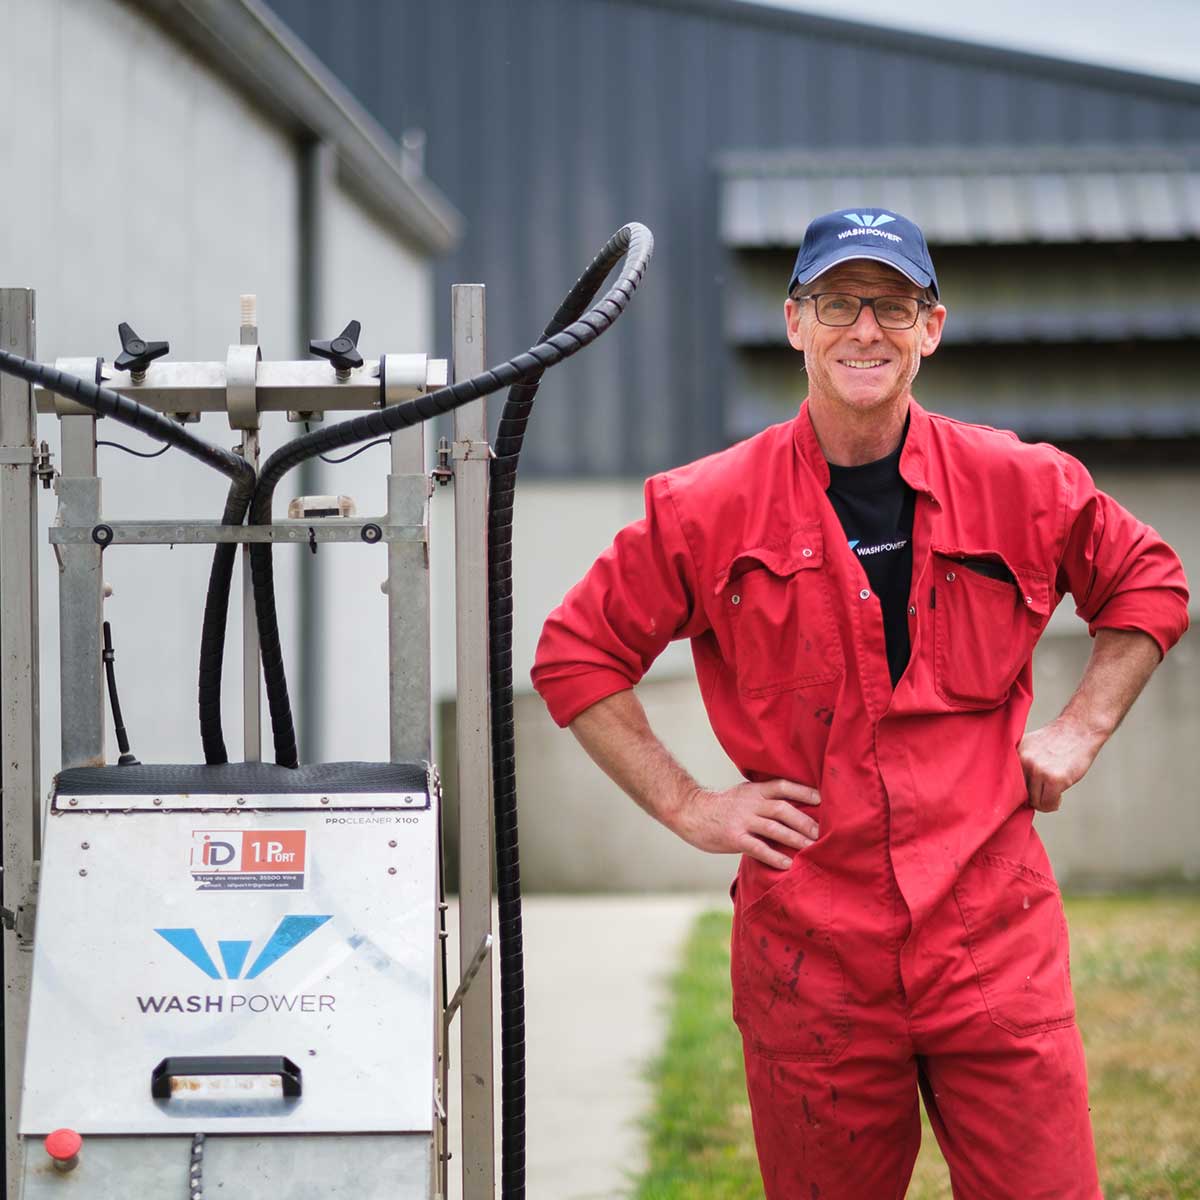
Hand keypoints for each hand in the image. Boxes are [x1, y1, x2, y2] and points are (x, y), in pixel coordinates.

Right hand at [667, 779, 819, 869]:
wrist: (691, 812)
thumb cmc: (722, 807)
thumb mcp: (743, 794)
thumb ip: (764, 799)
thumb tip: (793, 808)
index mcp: (755, 790)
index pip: (783, 786)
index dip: (803, 791)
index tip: (822, 799)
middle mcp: (750, 803)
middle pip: (783, 809)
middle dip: (805, 821)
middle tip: (823, 833)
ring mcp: (742, 820)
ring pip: (774, 828)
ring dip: (795, 838)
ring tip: (812, 848)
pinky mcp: (733, 837)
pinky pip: (757, 847)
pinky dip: (774, 855)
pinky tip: (787, 863)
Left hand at [1018, 717, 1105, 811]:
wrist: (1078, 729)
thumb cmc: (1056, 740)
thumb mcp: (1029, 747)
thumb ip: (1020, 765)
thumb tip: (1013, 793)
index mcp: (1014, 754)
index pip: (1005, 784)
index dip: (1015, 794)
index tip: (1023, 796)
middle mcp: (1023, 761)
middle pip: (1019, 795)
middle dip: (1031, 798)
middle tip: (1041, 793)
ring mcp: (1038, 770)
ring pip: (1035, 802)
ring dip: (1044, 802)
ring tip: (1052, 792)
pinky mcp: (1055, 779)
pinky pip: (1048, 804)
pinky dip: (1053, 804)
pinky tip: (1058, 796)